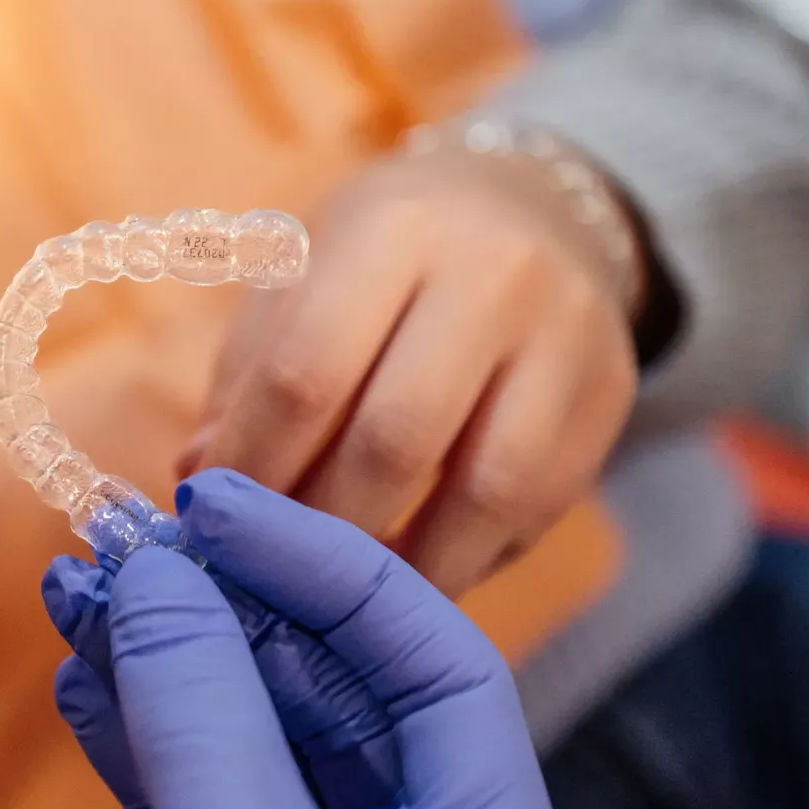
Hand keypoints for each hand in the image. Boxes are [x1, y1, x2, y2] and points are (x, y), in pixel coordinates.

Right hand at [41, 469, 573, 808]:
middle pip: (320, 678)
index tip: (208, 505)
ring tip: (75, 592)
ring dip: (155, 661)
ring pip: (244, 733)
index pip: (420, 643)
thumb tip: (154, 578)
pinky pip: (198, 799)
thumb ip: (210, 728)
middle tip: (119, 536)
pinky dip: (140, 741)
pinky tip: (84, 680)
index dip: (314, 555)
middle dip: (211, 601)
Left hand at [180, 147, 639, 595]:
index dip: (253, 466)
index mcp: (393, 231)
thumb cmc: (378, 263)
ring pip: (485, 491)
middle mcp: (494, 274)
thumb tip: (197, 478)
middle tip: (270, 574)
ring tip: (341, 600)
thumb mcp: (299, 283)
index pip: (307, 373)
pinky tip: (409, 581)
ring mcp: (569, 338)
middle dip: (321, 527)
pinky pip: (536, 511)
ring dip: (402, 566)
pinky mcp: (611, 398)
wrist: (528, 208)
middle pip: (395, 440)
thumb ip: (249, 378)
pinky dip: (464, 560)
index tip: (210, 524)